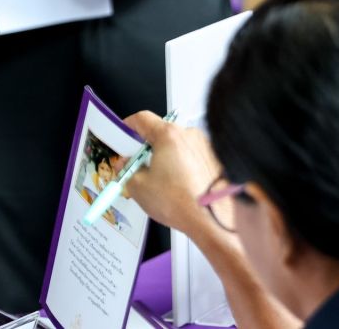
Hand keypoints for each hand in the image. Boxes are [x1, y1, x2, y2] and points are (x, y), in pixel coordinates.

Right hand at [122, 112, 221, 236]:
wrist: (213, 219)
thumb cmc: (179, 203)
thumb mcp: (139, 187)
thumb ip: (126, 169)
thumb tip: (124, 163)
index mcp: (169, 135)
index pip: (143, 118)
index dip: (128, 126)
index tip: (123, 137)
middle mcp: (189, 135)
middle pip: (161, 132)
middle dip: (147, 147)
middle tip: (139, 165)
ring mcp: (205, 146)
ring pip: (177, 146)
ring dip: (166, 157)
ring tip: (162, 182)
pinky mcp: (215, 159)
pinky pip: (192, 156)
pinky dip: (183, 166)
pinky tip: (180, 186)